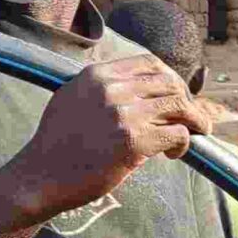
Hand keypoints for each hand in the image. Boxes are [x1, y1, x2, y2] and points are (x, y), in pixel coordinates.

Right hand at [5, 57, 209, 220]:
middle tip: (191, 118)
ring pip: (180, 106)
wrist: (41, 175)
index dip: (171, 78)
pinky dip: (184, 144)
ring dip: (195, 121)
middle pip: (171, 84)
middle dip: (187, 100)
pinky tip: (173, 154)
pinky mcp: (134, 142)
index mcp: (98, 75)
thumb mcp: (72, 98)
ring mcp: (124, 115)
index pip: (150, 63)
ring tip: (196, 133)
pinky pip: (178, 134)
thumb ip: (102, 87)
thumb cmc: (58, 143)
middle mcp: (112, 89)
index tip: (177, 94)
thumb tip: (136, 86)